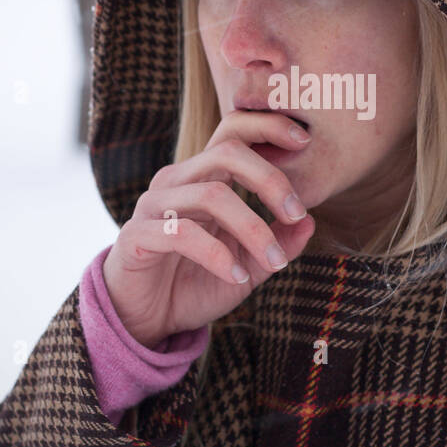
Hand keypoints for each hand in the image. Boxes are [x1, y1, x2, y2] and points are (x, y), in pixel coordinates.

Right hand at [101, 110, 315, 348]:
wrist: (145, 319)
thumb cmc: (195, 283)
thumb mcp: (248, 266)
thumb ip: (277, 244)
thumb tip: (310, 222)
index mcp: (202, 179)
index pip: (232, 133)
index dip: (267, 127)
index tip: (305, 140)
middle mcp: (176, 182)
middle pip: (226, 153)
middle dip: (269, 179)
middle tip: (296, 213)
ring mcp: (153, 206)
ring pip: (211, 195)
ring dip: (253, 228)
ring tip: (275, 262)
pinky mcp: (136, 236)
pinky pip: (182, 233)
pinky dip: (217, 255)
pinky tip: (237, 277)